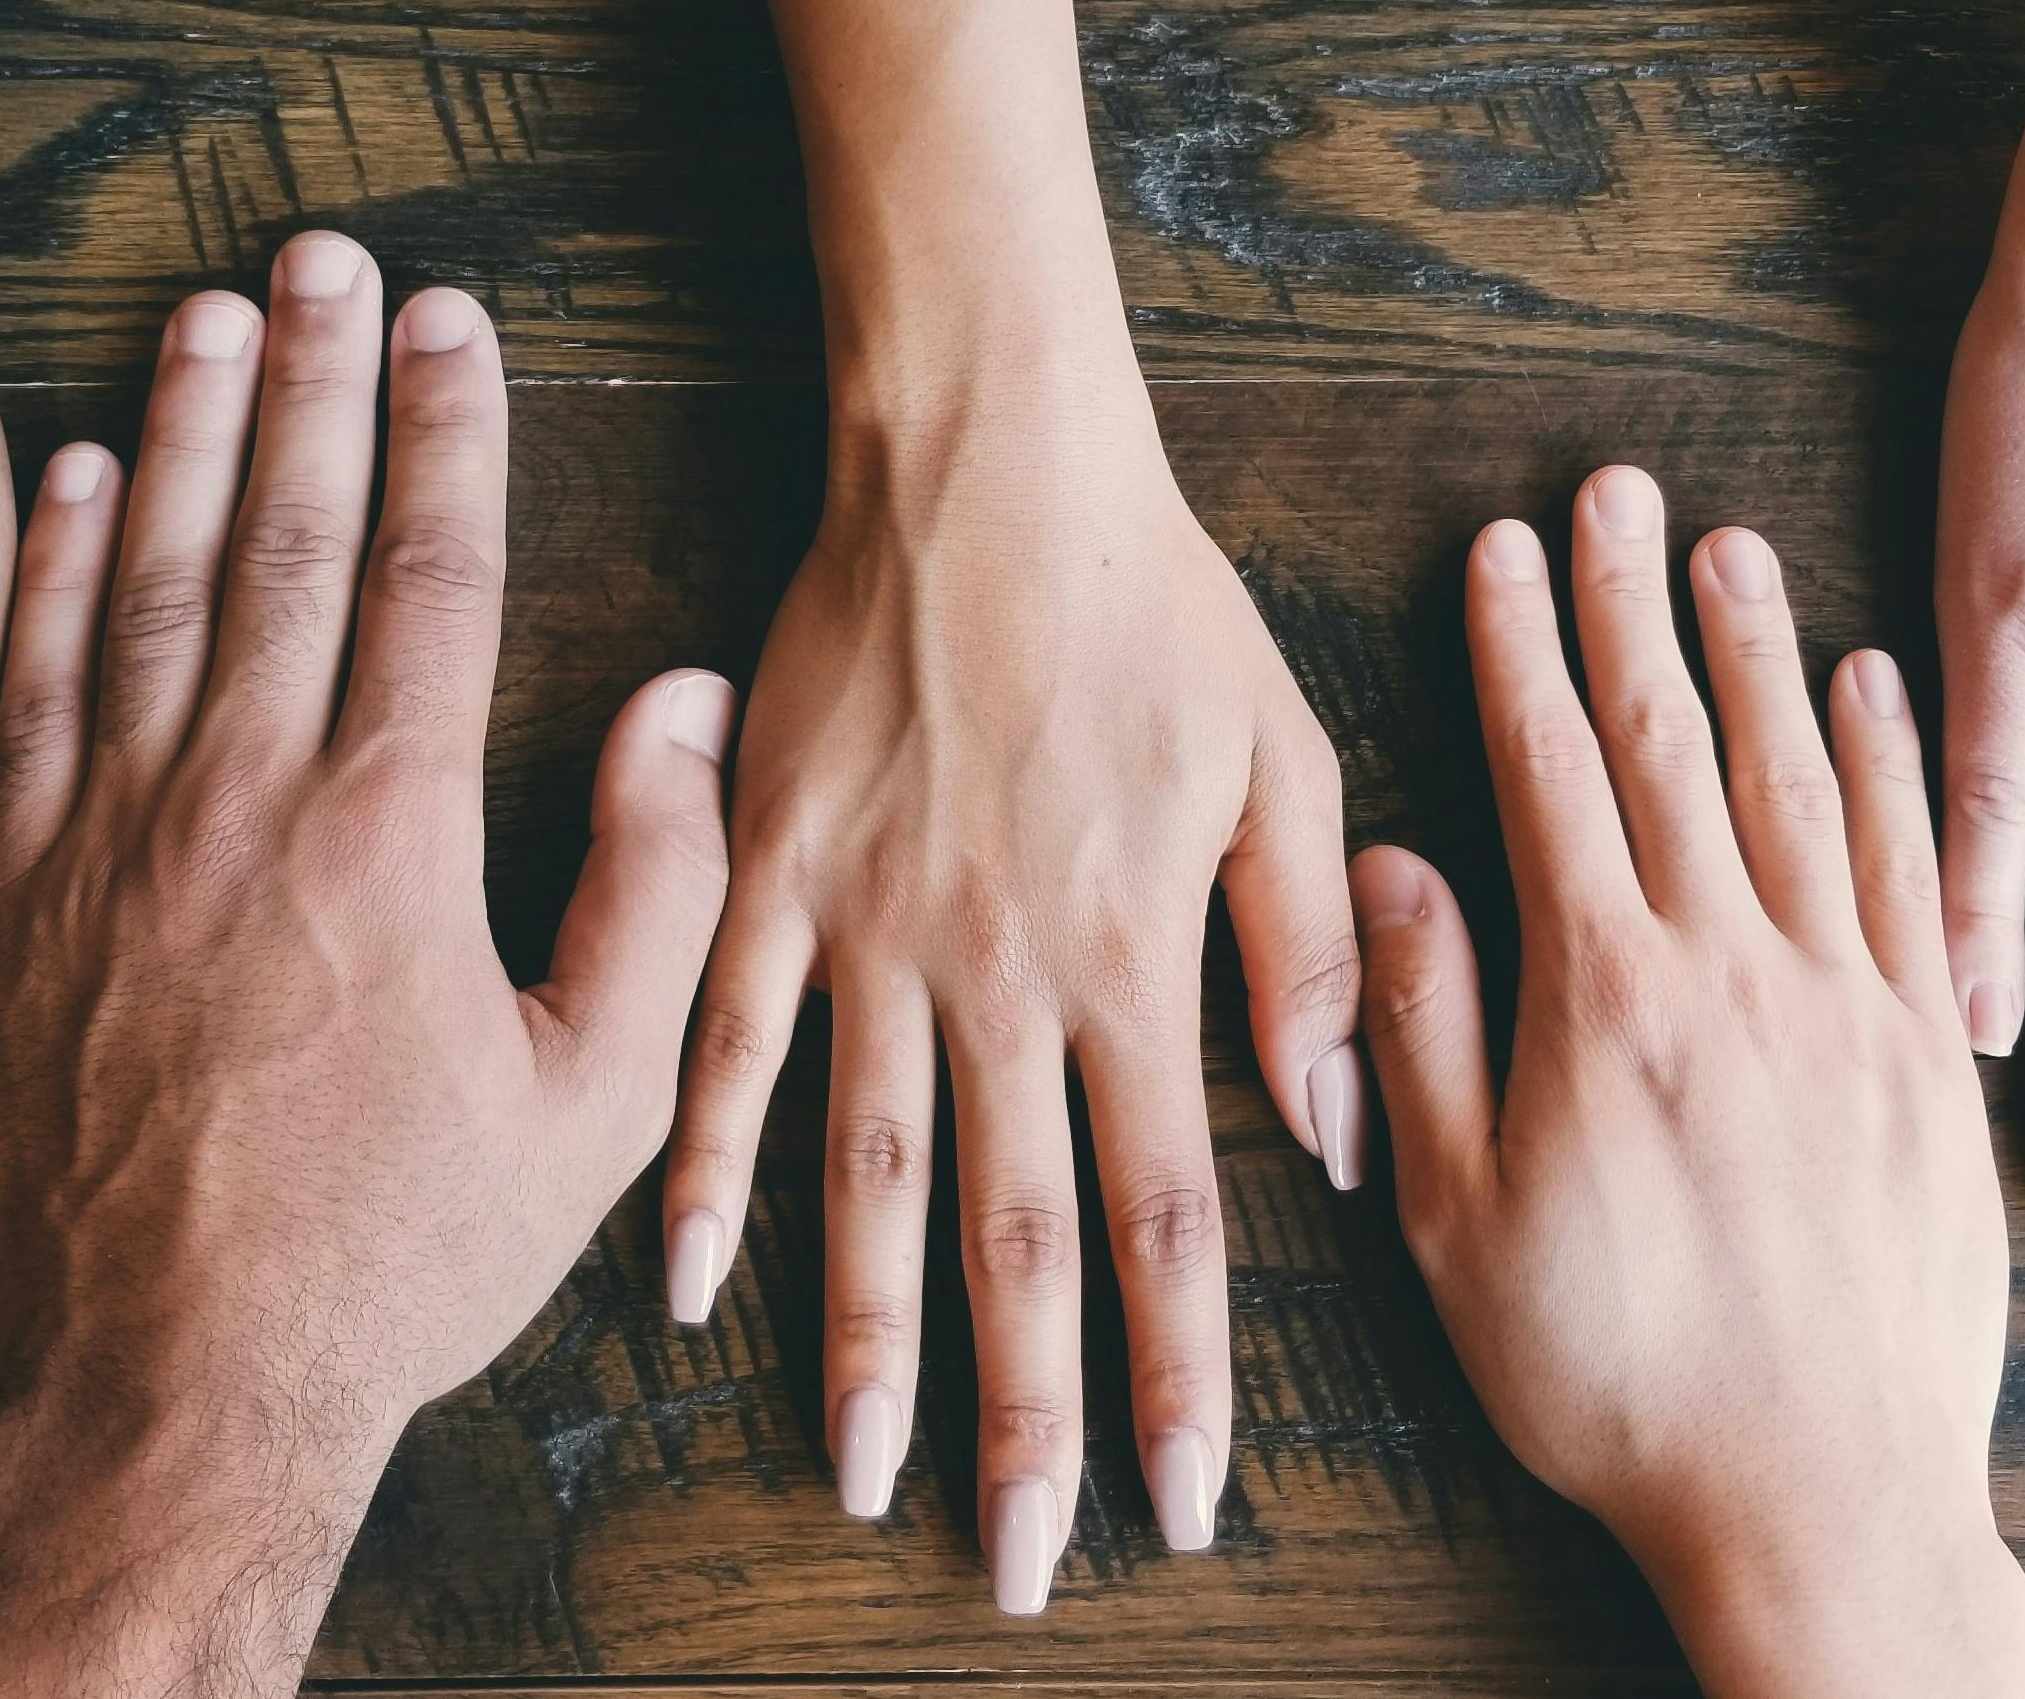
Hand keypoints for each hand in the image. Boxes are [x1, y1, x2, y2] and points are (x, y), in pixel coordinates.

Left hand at [0, 237, 735, 1696]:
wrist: (157, 1391)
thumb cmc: (390, 1259)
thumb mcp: (590, 1103)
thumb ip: (653, 889)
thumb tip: (679, 707)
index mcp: (387, 834)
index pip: (425, 574)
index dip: (447, 429)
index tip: (454, 319)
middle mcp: (233, 799)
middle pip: (278, 537)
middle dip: (313, 380)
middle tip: (326, 256)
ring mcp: (98, 837)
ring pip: (142, 582)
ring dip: (181, 433)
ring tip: (210, 312)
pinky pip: (24, 687)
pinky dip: (50, 571)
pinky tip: (74, 479)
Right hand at [662, 369, 1357, 1609]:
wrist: (985, 461)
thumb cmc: (1154, 603)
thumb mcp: (1281, 760)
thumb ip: (1304, 956)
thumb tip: (1337, 1136)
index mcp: (1133, 959)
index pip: (1168, 1215)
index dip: (1179, 1374)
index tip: (1183, 1502)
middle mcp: (1000, 975)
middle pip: (1016, 1236)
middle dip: (1027, 1415)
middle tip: (1023, 1562)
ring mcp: (871, 932)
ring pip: (867, 1177)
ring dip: (866, 1341)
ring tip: (864, 1474)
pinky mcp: (771, 875)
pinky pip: (728, 1048)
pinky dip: (708, 1172)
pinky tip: (687, 1288)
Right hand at [1364, 468, 2024, 1697]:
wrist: (1823, 1501)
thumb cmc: (1617, 1379)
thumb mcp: (1459, 1222)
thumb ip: (1422, 1032)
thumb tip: (1389, 870)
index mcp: (1607, 1001)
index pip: (1554, 779)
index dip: (1521, 652)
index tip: (1505, 549)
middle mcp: (1738, 972)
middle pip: (1677, 749)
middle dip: (1633, 608)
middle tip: (1617, 489)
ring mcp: (1851, 1007)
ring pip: (1801, 785)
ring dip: (1760, 656)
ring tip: (1730, 547)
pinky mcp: (1930, 1060)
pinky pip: (1916, 874)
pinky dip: (1893, 767)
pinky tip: (1872, 689)